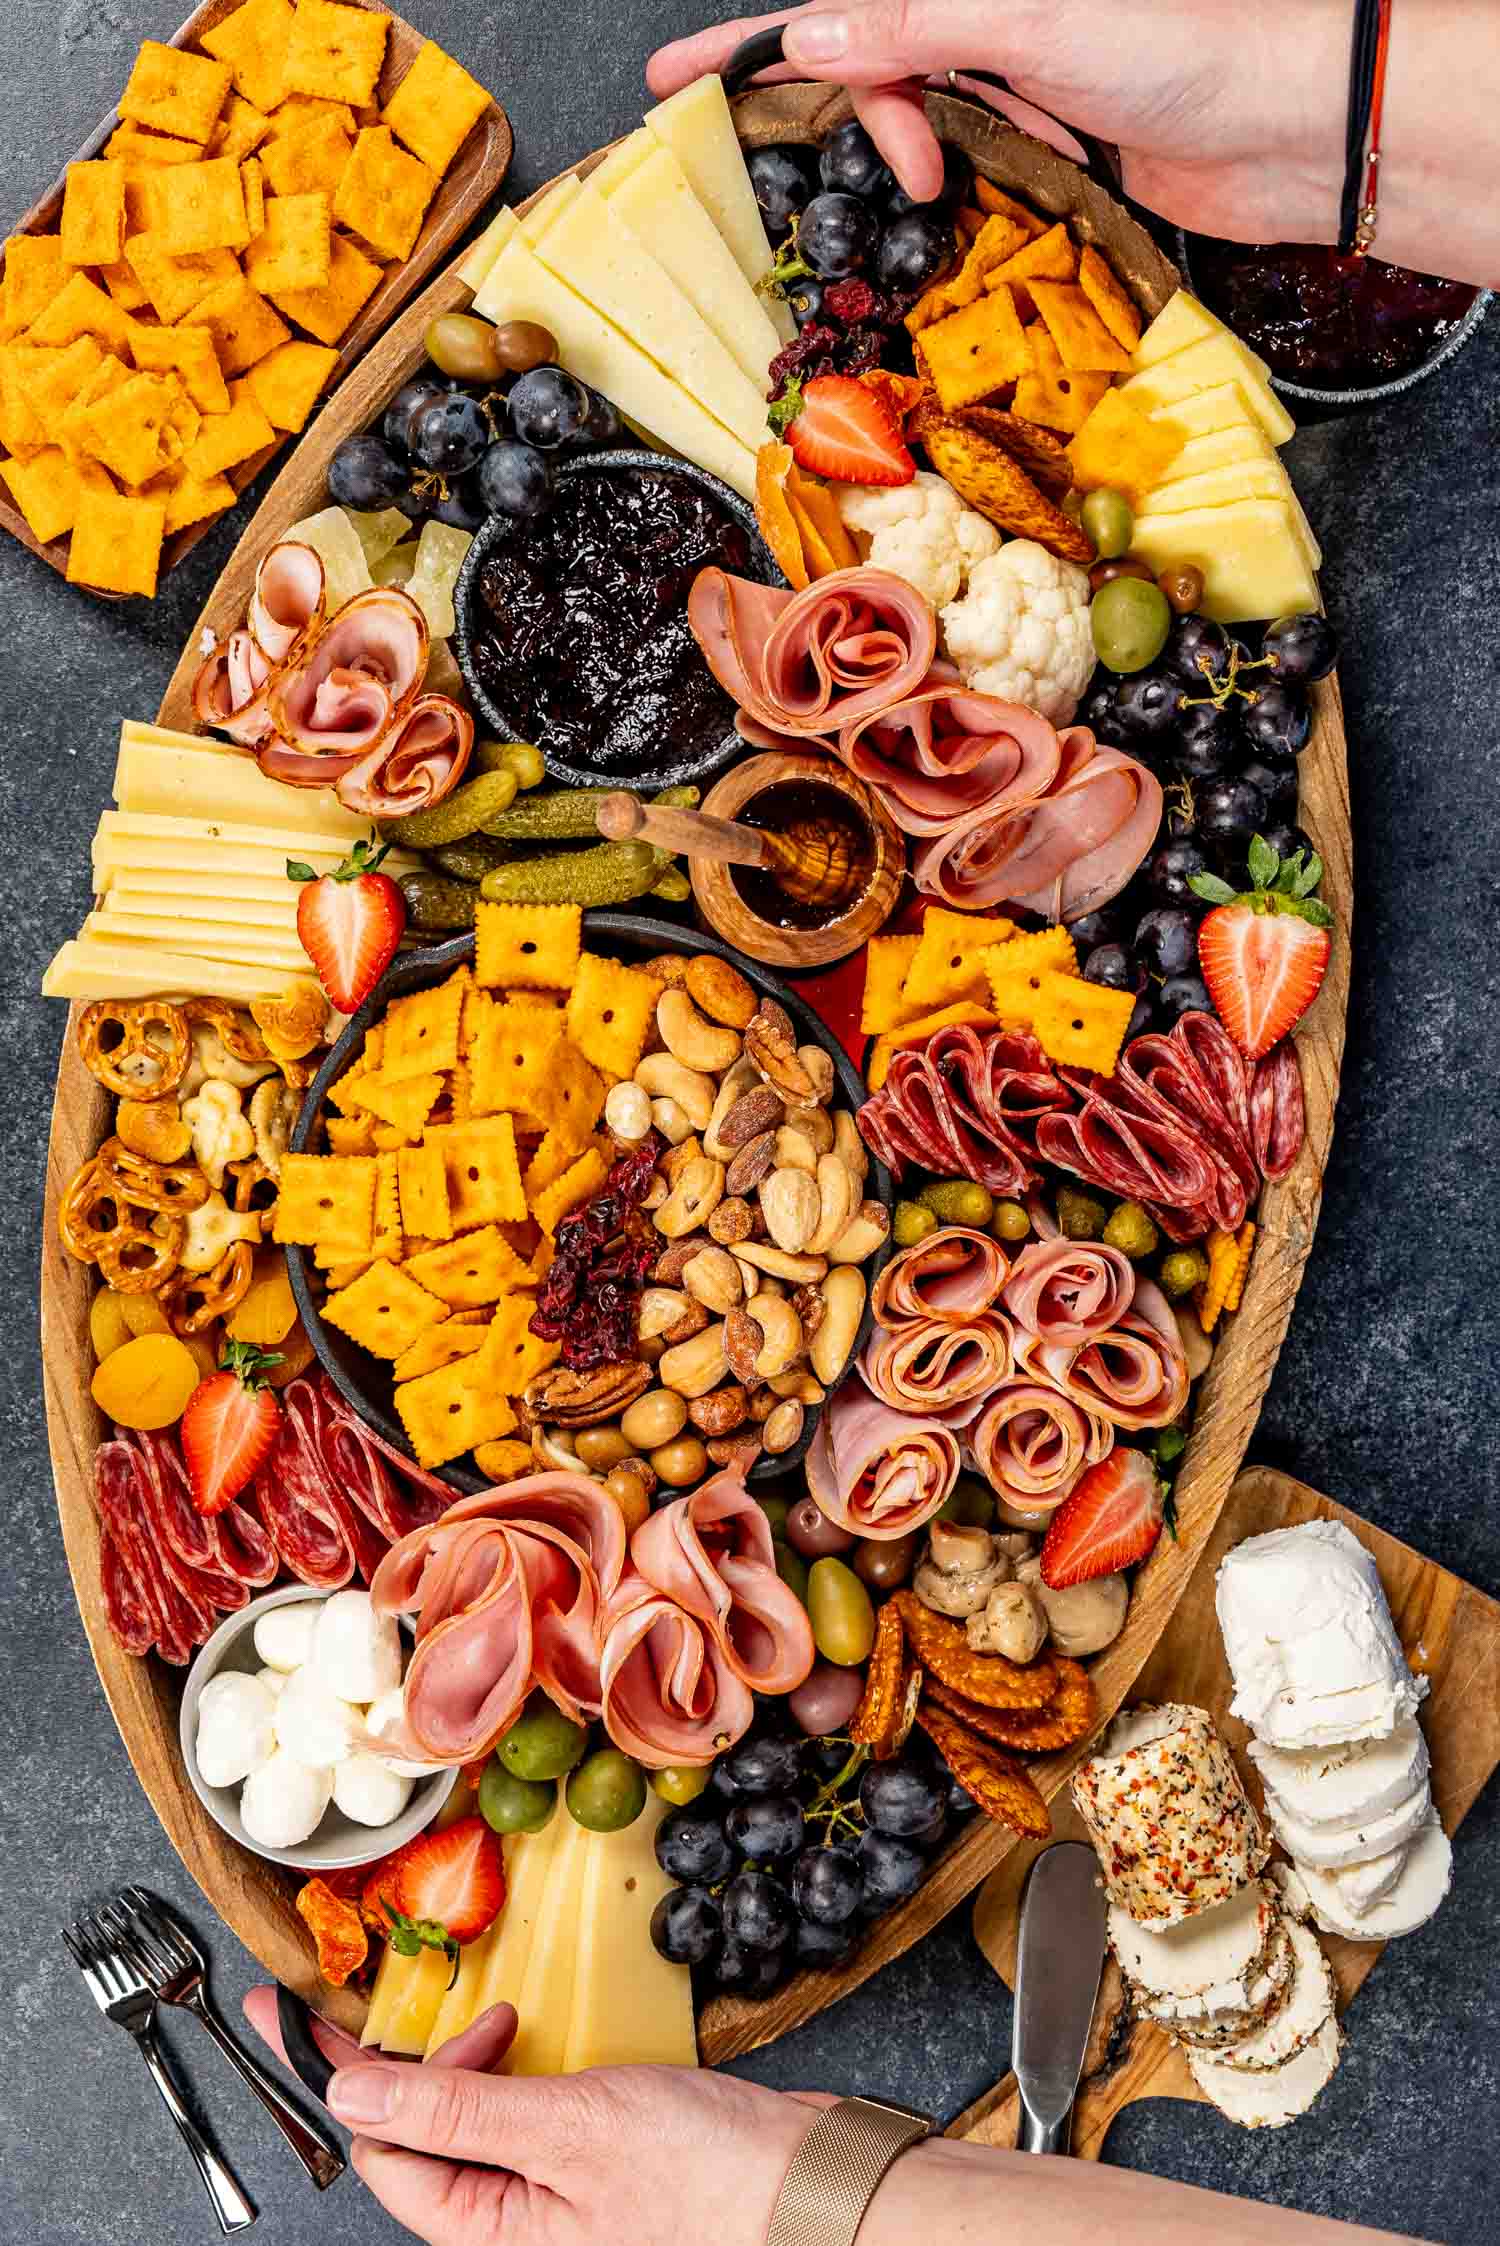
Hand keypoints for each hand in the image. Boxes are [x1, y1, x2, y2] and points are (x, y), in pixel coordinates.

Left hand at [245, 1988, 816, 2245]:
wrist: (811, 2190)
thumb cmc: (707, 2180)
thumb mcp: (568, 2129)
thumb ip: (454, 2110)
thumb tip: (351, 2093)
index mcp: (491, 2232)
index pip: (381, 2152)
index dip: (340, 2074)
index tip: (285, 2012)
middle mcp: (512, 2219)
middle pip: (416, 2138)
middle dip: (401, 2063)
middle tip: (395, 1993)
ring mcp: (550, 2194)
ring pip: (465, 2122)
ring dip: (461, 2061)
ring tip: (498, 2020)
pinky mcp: (588, 2164)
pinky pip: (515, 2116)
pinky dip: (507, 2068)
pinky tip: (523, 2036)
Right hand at [647, 0, 1349, 246]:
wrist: (1286, 124)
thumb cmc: (1180, 52)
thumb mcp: (1029, 25)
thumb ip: (914, 27)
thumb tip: (811, 33)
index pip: (833, 12)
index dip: (748, 49)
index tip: (670, 89)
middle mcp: (984, 20)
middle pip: (869, 67)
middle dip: (856, 123)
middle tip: (892, 178)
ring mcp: (1017, 78)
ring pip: (920, 121)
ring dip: (922, 161)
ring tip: (947, 190)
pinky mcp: (1050, 139)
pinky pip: (977, 165)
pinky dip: (976, 185)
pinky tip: (1002, 192)